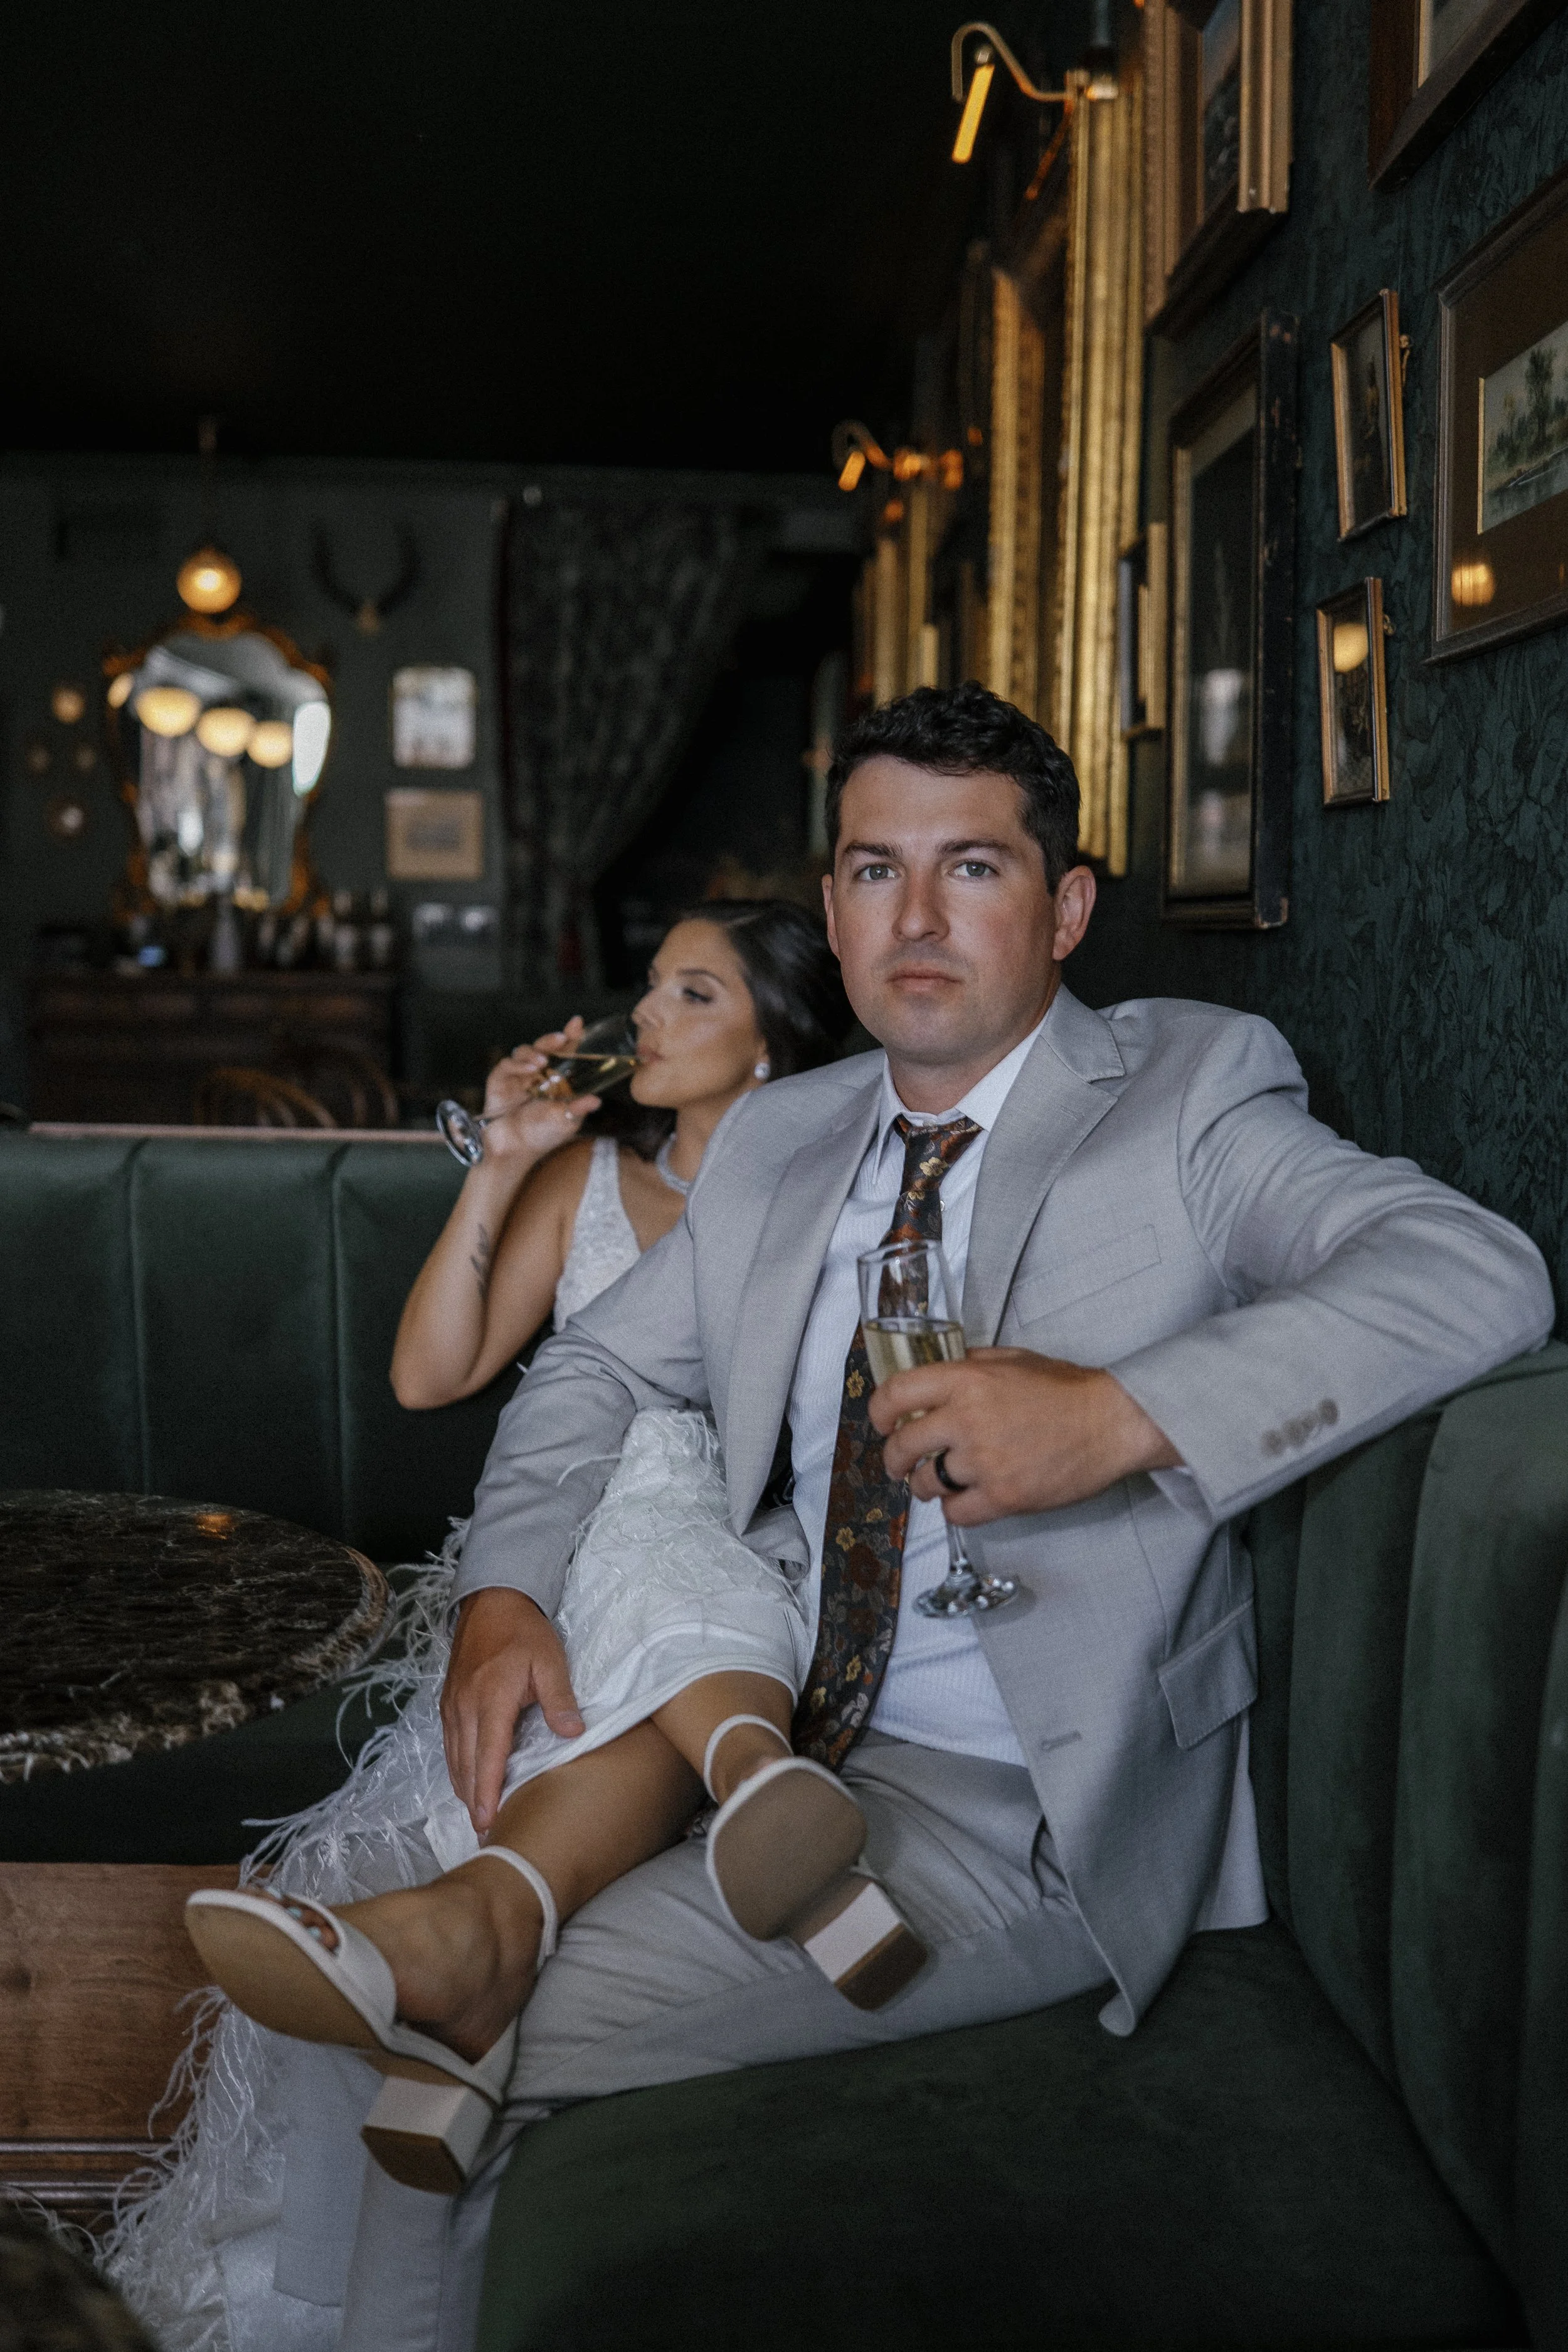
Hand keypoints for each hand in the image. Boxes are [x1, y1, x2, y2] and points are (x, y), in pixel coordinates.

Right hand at [441, 1588, 585, 1834]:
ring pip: (454, 1758)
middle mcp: (464, 1707)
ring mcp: (452, 1706)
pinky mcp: (448, 1703)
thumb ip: (559, 1697)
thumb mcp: (549, 1659)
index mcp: (490, 1698)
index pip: (487, 1755)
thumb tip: (572, 1733)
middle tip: (485, 1833)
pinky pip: (450, 1744)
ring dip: (464, 1788)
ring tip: (477, 1816)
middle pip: (465, 1765)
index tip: (486, 1821)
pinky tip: (467, 1782)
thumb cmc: (523, 1631)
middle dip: (473, 1801)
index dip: (486, 1792)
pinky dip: (457, 1768)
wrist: (490, 1601)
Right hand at [477, 1017, 599, 1167]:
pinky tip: (528, 1070)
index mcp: (556, 1078)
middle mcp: (538, 1073)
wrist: (514, 1150)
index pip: (564, 1052)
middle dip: (552, 1039)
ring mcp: (518, 1075)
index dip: (571, 1037)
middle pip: (544, 1047)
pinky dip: (517, 1064)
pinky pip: (506, 1065)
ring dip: (534, 1052)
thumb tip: (597, 1100)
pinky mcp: (500, 1080)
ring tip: (542, 1062)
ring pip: (524, 1051)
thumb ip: (578, 1109)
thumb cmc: (542, 1135)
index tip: (577, 1024)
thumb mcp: (565, 1123)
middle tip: (561, 1038)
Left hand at [870, 1347, 1179, 1524]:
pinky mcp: (1003, 1497)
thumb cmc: (1066, 1389)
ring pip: (926, 1483)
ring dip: (925, 1485)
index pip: (895, 1393)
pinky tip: (967, 1499)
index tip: (880, 1423)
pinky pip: (955, 1513)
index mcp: (966, 1380)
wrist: (1111, 1422)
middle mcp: (966, 1420)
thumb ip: (969, 1365)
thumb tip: (936, 1374)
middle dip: (894, 1458)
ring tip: (938, 1482)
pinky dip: (955, 1509)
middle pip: (902, 1445)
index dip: (878, 1412)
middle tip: (900, 1463)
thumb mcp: (1012, 1360)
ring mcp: (983, 1462)